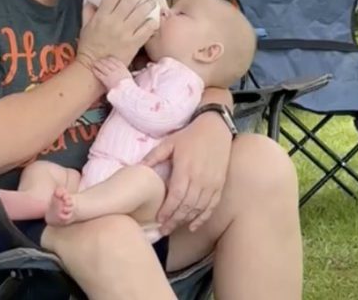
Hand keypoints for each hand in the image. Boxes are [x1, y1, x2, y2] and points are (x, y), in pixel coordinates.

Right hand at [77, 0, 158, 67]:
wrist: (93, 68)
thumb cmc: (89, 47)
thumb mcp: (84, 26)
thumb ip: (88, 10)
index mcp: (101, 16)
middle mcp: (114, 22)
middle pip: (130, 0)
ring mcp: (126, 33)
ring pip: (141, 13)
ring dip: (148, 4)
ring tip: (151, 1)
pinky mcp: (134, 43)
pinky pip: (147, 29)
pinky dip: (152, 22)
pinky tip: (153, 19)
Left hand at [92, 56, 131, 89]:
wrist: (126, 93)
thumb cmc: (129, 87)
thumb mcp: (128, 76)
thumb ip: (124, 72)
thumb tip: (125, 71)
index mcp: (123, 68)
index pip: (115, 60)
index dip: (110, 58)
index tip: (107, 57)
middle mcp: (116, 69)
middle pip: (107, 62)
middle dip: (103, 60)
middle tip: (99, 59)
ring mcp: (111, 74)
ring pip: (102, 66)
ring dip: (98, 64)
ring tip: (94, 63)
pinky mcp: (106, 80)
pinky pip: (99, 74)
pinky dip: (96, 71)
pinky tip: (93, 69)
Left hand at [142, 111, 232, 234]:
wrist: (215, 128)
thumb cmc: (190, 135)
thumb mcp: (169, 142)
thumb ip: (154, 156)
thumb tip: (137, 167)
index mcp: (185, 168)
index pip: (176, 195)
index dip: (168, 210)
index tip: (159, 219)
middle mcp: (200, 178)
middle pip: (187, 206)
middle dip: (174, 220)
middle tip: (163, 230)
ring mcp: (211, 183)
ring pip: (199, 208)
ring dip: (186, 220)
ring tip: (173, 228)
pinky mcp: (219, 185)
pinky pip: (212, 206)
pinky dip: (203, 218)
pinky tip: (193, 226)